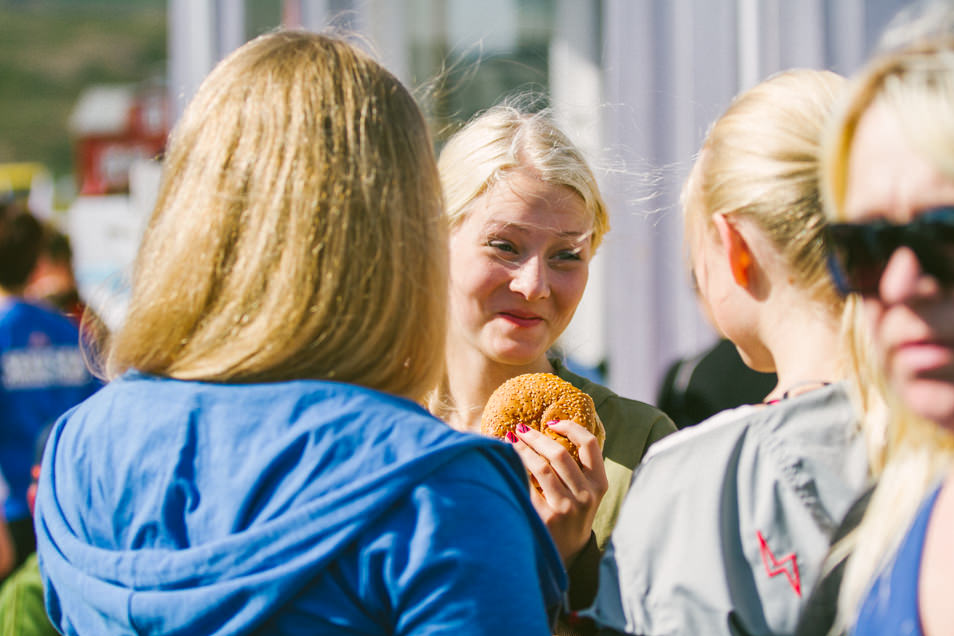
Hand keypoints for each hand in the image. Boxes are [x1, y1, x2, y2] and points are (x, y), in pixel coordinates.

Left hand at [508, 419, 607, 564]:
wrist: (567, 554)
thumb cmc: (573, 515)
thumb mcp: (586, 493)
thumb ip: (577, 468)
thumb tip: (551, 429)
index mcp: (599, 484)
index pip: (590, 445)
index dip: (571, 427)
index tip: (552, 422)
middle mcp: (585, 495)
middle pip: (559, 453)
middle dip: (535, 437)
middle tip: (520, 429)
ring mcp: (566, 507)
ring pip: (540, 467)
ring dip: (521, 449)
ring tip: (509, 441)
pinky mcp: (546, 518)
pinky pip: (526, 485)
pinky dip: (514, 469)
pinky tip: (505, 461)